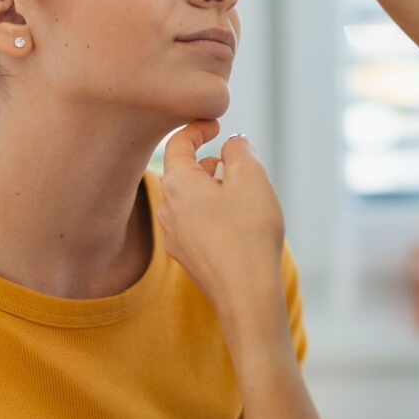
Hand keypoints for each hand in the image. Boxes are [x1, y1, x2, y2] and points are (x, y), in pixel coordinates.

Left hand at [159, 120, 288, 334]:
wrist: (246, 294)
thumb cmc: (248, 232)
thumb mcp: (251, 176)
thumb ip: (239, 150)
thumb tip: (231, 145)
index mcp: (177, 183)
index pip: (178, 144)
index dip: (196, 128)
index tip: (216, 125)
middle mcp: (167, 209)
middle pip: (186, 172)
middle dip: (212, 165)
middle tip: (242, 168)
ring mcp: (175, 236)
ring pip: (192, 200)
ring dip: (215, 192)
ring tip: (245, 200)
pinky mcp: (188, 257)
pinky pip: (198, 224)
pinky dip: (215, 215)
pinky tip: (239, 227)